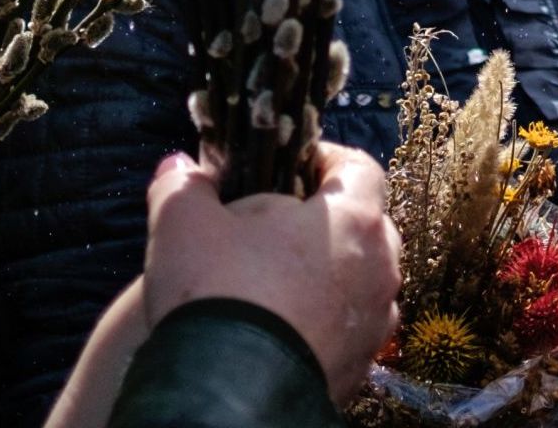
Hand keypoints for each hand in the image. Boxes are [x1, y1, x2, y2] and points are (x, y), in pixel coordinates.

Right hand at [141, 144, 401, 402]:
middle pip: (365, 226)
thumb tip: (178, 169)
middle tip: (278, 230)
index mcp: (353, 218)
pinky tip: (285, 330)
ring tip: (280, 285)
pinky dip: (325, 325)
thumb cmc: (217, 292)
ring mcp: (374, 322)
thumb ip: (183, 186)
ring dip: (330, 277)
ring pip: (361, 282)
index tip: (291, 168)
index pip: (358, 168)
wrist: (225, 395)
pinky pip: (349, 333)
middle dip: (327, 222)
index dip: (324, 162)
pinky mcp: (359, 368)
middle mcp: (379, 267)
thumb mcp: (182, 224)